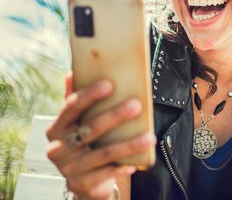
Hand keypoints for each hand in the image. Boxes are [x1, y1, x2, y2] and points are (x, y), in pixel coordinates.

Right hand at [46, 77, 155, 199]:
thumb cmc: (85, 142)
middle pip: (90, 128)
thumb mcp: (79, 123)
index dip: (89, 95)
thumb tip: (73, 72)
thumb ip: (77, 101)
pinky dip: (122, 167)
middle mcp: (59, 148)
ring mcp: (70, 168)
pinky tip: (137, 163)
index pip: (71, 107)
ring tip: (149, 137)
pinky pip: (107, 173)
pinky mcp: (83, 183)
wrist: (83, 180)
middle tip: (137, 105)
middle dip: (114, 116)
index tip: (109, 83)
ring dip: (128, 144)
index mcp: (57, 128)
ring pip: (103, 153)